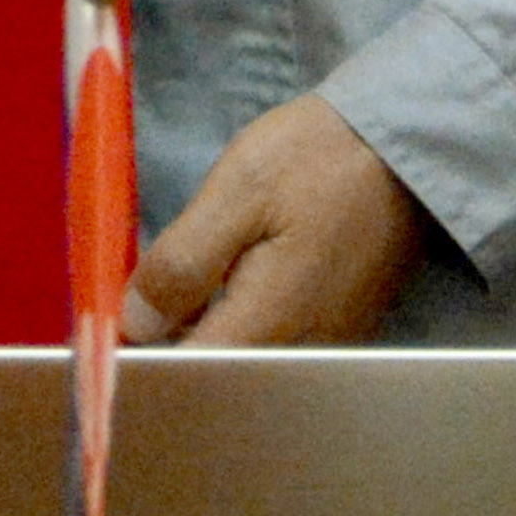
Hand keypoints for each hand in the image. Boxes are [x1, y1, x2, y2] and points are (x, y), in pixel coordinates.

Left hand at [120, 94, 437, 348]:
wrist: (407, 143)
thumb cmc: (321, 158)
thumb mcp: (239, 192)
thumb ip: (184, 263)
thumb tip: (135, 323)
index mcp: (269, 325)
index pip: (187, 372)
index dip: (141, 352)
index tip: (108, 320)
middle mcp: (298, 351)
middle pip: (214, 369)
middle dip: (168, 338)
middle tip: (136, 290)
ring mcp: (322, 342)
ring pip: (241, 354)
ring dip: (200, 327)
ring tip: (170, 283)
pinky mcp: (336, 324)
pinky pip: (271, 337)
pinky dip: (235, 317)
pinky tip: (218, 280)